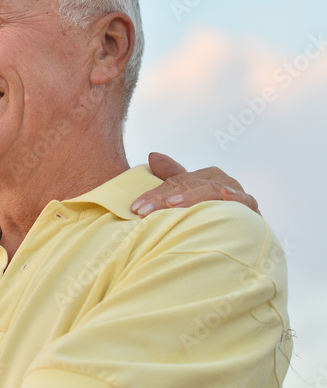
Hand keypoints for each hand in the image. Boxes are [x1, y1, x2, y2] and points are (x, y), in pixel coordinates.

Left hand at [131, 152, 259, 216]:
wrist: (241, 232)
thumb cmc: (209, 212)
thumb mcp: (188, 196)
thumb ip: (172, 177)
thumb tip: (153, 155)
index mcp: (202, 176)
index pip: (173, 184)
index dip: (152, 196)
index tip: (135, 209)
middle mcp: (218, 179)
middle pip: (186, 186)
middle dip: (163, 200)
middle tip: (145, 212)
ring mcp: (234, 190)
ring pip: (209, 191)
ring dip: (191, 197)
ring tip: (173, 204)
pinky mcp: (250, 204)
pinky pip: (245, 200)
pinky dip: (235, 197)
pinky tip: (225, 195)